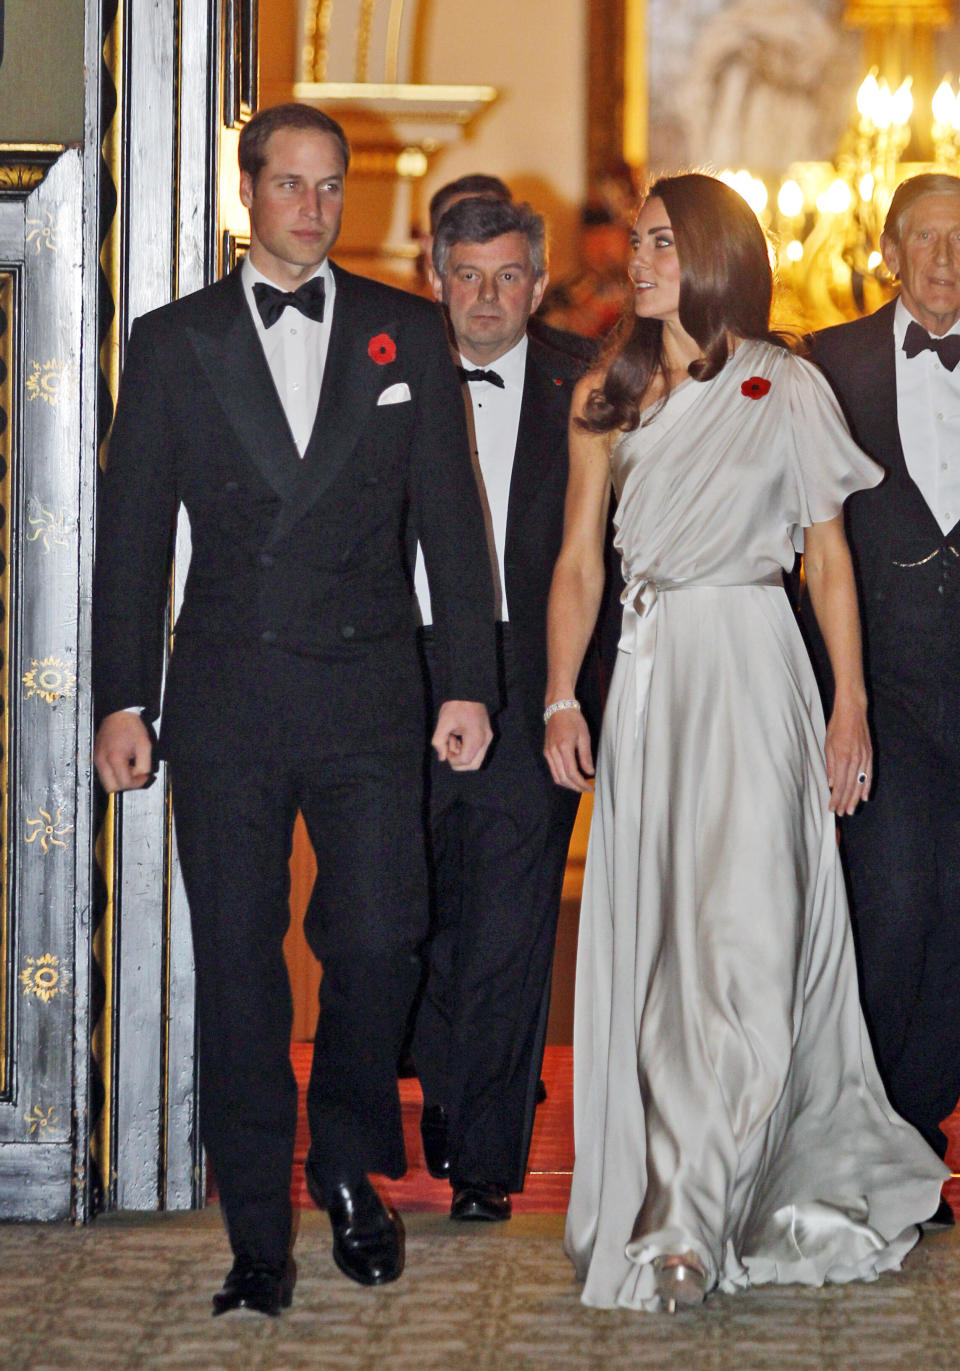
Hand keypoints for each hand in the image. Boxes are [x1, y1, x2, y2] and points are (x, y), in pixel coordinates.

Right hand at [94, 711, 154, 791]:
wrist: (118, 714)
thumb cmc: (131, 727)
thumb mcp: (145, 746)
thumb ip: (145, 766)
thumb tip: (142, 777)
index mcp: (115, 758)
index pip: (124, 784)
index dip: (137, 783)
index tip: (144, 775)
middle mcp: (102, 761)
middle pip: (111, 788)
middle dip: (126, 784)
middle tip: (136, 775)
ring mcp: (96, 760)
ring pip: (106, 782)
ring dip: (119, 780)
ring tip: (129, 767)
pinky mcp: (96, 757)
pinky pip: (104, 774)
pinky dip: (114, 774)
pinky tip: (122, 764)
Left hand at [432, 700, 492, 770]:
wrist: (470, 691)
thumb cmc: (456, 705)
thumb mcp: (443, 722)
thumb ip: (439, 742)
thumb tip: (442, 758)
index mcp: (475, 737)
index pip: (465, 761)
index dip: (452, 760)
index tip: (446, 748)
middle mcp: (485, 740)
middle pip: (473, 765)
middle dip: (459, 761)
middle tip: (450, 746)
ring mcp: (488, 738)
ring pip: (477, 760)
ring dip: (463, 755)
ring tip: (455, 739)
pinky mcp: (487, 735)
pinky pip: (478, 751)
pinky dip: (468, 749)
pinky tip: (460, 736)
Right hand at [544, 708, 594, 792]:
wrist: (558, 708)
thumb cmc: (573, 720)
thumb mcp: (584, 736)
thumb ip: (586, 756)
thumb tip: (590, 772)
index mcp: (564, 748)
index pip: (572, 773)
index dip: (581, 783)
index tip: (590, 788)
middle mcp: (553, 752)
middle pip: (563, 778)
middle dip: (575, 787)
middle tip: (586, 789)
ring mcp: (548, 753)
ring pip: (556, 777)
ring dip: (568, 784)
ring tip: (580, 785)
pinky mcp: (546, 752)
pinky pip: (553, 770)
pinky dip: (562, 777)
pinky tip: (571, 777)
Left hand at [824, 694, 871, 814]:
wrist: (853, 711)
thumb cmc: (837, 726)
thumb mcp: (828, 745)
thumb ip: (831, 765)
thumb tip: (831, 783)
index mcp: (842, 757)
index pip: (839, 784)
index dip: (836, 798)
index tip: (832, 809)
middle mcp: (855, 759)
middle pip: (850, 786)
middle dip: (845, 802)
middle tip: (842, 813)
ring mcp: (864, 757)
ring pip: (860, 783)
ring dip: (855, 798)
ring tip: (851, 809)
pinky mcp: (870, 755)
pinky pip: (869, 774)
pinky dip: (867, 786)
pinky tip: (864, 796)